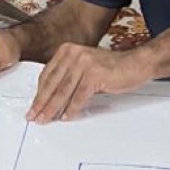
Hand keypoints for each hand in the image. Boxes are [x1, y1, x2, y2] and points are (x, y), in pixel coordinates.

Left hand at [27, 44, 151, 123]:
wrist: (136, 63)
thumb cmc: (111, 68)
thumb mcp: (84, 67)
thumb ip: (68, 77)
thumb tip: (51, 98)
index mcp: (67, 50)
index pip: (47, 75)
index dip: (39, 93)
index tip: (33, 106)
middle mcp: (74, 53)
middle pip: (53, 83)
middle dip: (41, 103)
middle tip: (33, 116)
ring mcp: (84, 63)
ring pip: (63, 91)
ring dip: (53, 108)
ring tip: (45, 119)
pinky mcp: (95, 74)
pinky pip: (79, 96)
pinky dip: (72, 109)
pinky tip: (66, 117)